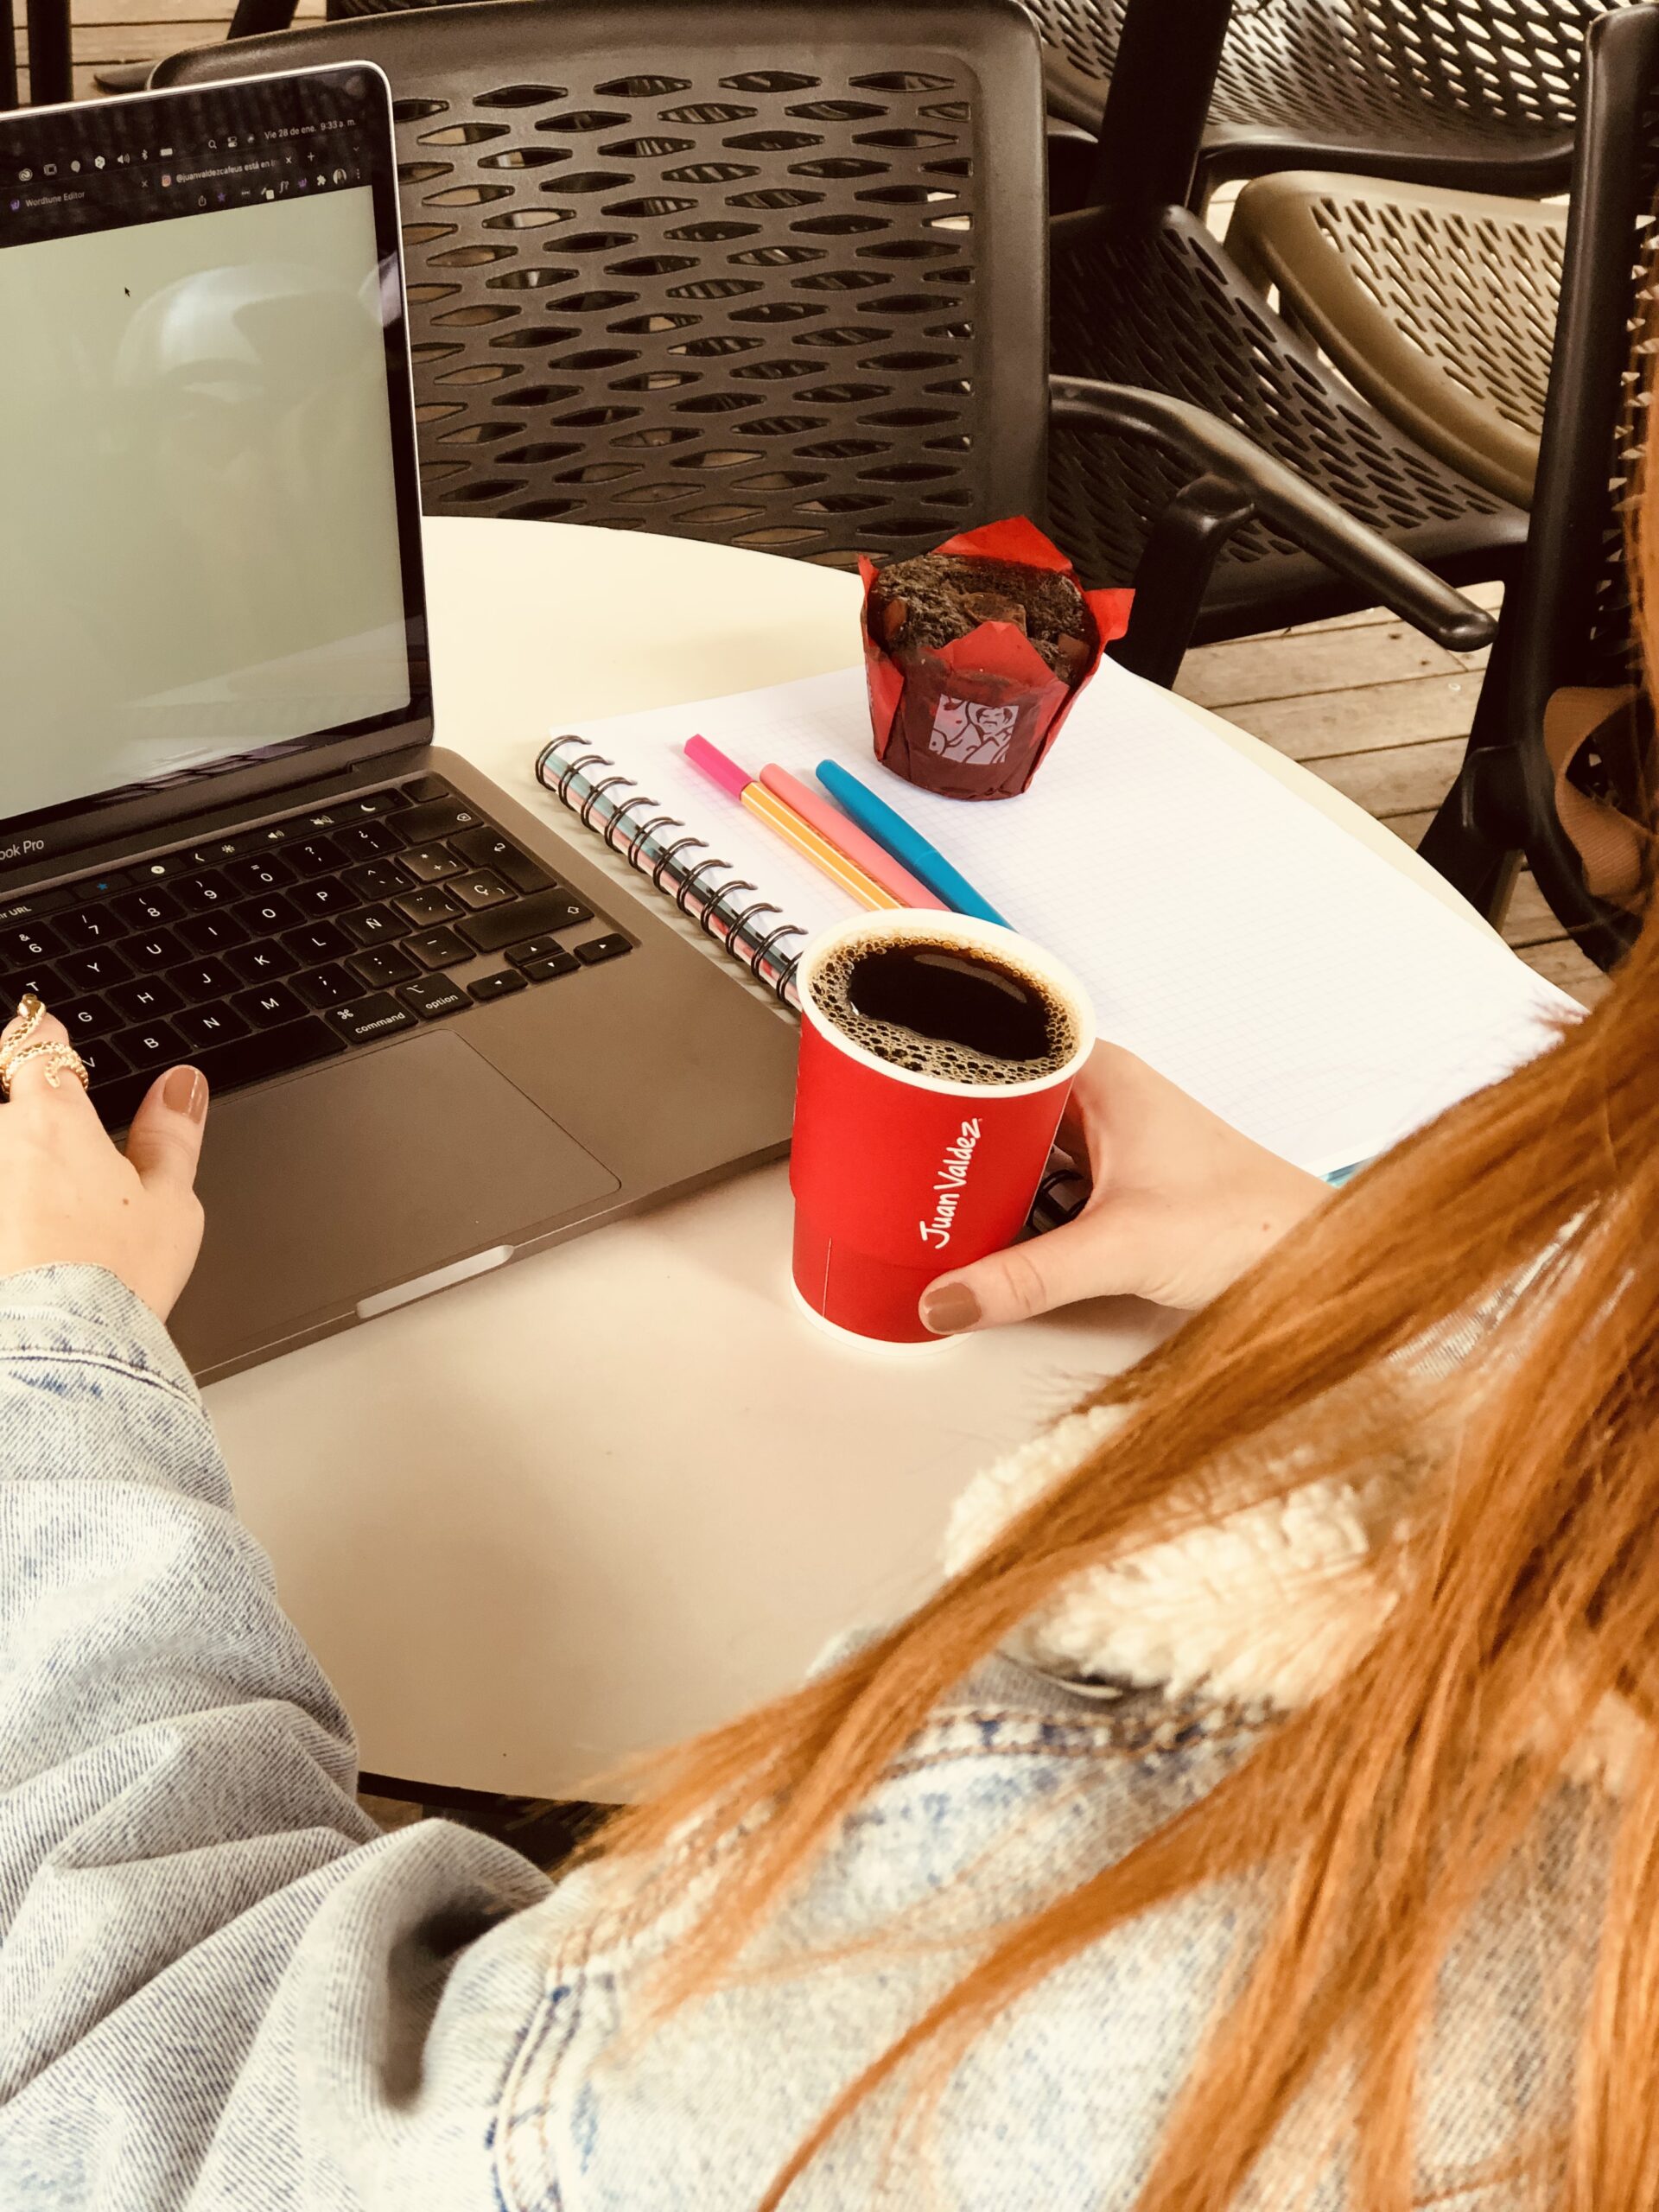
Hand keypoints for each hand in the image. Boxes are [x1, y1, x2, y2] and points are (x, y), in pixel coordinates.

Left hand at [0, 1004, 208, 1319]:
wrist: (61, 1351)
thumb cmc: (115, 1279)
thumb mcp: (171, 1201)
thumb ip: (172, 1134)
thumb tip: (181, 1084)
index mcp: (50, 1119)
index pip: (35, 1049)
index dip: (43, 1036)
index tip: (45, 1032)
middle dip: (12, 1090)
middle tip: (38, 1111)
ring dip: (9, 1156)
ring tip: (29, 1181)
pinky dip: (4, 1203)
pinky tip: (16, 1228)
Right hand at [919, 1041, 1326, 1332]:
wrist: (1316, 1267)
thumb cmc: (1256, 1223)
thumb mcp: (1120, 1250)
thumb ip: (1025, 1279)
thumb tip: (947, 1297)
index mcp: (1101, 1075)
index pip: (999, 1047)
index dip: (940, 1068)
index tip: (885, 1089)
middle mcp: (1100, 1099)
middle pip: (998, 1105)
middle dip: (950, 1139)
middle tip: (890, 1167)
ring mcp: (1106, 1143)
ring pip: (1016, 1150)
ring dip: (980, 1180)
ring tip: (922, 1203)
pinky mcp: (1111, 1187)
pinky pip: (1038, 1186)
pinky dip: (1010, 1209)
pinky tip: (981, 1235)